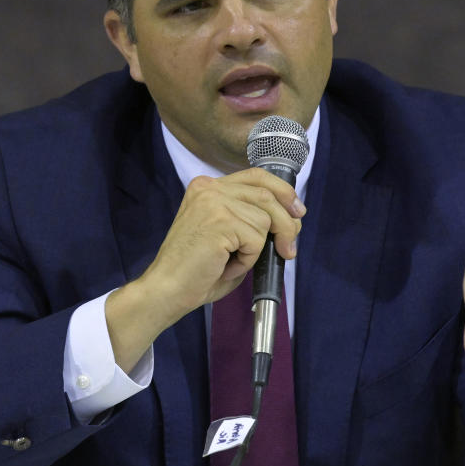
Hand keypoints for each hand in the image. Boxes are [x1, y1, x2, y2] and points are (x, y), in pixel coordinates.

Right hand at [105, 168, 304, 371]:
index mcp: (208, 186)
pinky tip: (226, 264)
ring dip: (258, 248)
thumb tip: (293, 218)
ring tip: (234, 261)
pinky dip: (248, 258)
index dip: (283, 192)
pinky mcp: (219, 221)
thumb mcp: (229, 235)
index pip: (257, 176)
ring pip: (265, 219)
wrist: (167, 290)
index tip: (297, 211)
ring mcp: (213, 202)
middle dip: (286, 223)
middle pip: (268, 194)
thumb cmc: (197, 270)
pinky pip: (256, 239)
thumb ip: (253, 220)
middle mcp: (209, 188)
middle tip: (288, 249)